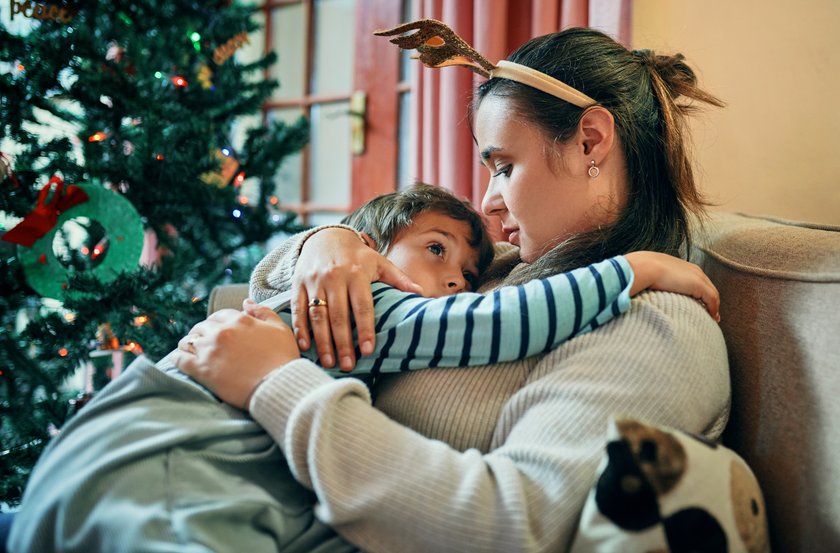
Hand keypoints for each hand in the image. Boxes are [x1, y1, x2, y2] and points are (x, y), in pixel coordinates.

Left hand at [171, 299, 299, 409]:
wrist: (278, 386)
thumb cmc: (282, 359)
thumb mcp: (280, 329)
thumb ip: (263, 312)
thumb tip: (246, 302)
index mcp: (239, 320)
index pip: (220, 315)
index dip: (219, 324)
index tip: (220, 333)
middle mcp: (221, 331)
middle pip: (201, 326)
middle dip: (203, 334)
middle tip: (207, 344)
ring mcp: (209, 349)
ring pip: (188, 340)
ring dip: (189, 344)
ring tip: (192, 352)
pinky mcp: (201, 369)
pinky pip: (179, 359)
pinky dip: (177, 358)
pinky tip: (180, 360)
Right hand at [292, 228, 421, 371]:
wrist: (325, 236)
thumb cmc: (357, 255)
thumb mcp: (379, 261)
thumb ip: (399, 279)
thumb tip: (421, 293)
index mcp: (356, 273)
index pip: (362, 306)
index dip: (366, 329)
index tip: (368, 351)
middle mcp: (334, 277)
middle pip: (338, 315)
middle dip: (343, 343)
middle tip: (348, 365)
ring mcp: (314, 281)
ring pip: (317, 315)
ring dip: (322, 341)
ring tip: (329, 362)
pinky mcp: (298, 284)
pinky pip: (298, 309)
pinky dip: (300, 329)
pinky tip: (306, 347)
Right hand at [624, 251, 720, 321]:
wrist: (642, 268)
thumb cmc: (639, 271)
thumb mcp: (645, 273)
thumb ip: (648, 280)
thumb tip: (639, 288)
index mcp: (679, 265)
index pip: (693, 278)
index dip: (698, 290)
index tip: (698, 301)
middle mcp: (691, 269)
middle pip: (706, 285)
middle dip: (709, 298)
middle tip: (710, 311)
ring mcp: (696, 277)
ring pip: (712, 293)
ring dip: (713, 305)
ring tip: (713, 317)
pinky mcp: (699, 285)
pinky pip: (712, 299)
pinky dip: (714, 308)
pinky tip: (713, 317)